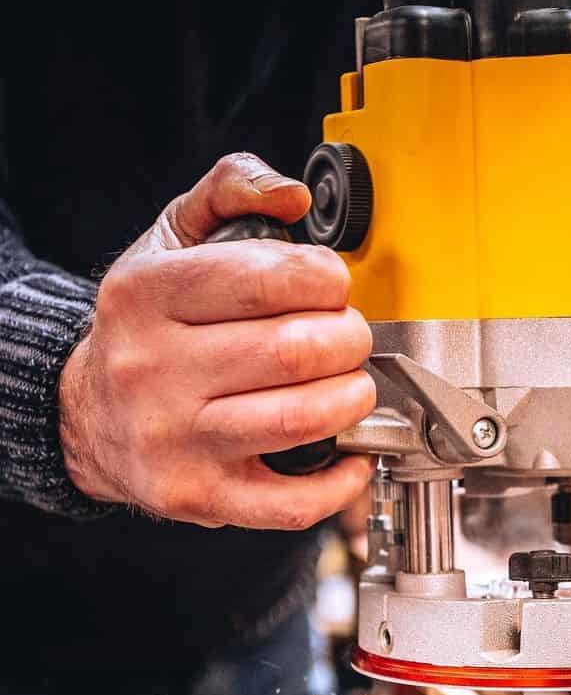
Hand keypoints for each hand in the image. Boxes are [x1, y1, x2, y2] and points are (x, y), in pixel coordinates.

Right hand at [59, 153, 374, 528]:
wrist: (92, 414)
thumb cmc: (148, 325)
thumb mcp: (170, 238)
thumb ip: (230, 190)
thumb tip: (294, 195)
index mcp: (146, 296)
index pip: (265, 279)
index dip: (326, 279)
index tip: (334, 285)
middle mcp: (153, 370)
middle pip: (294, 352)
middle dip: (349, 339)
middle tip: (351, 337)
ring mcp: (175, 440)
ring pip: (300, 420)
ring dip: (353, 400)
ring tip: (352, 385)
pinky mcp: (199, 497)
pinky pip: (290, 503)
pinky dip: (342, 481)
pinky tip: (351, 454)